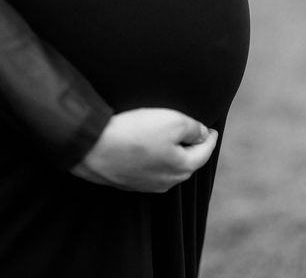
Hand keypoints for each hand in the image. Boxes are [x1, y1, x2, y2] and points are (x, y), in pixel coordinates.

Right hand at [71, 108, 217, 192]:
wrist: (93, 147)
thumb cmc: (135, 132)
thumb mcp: (173, 121)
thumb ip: (193, 128)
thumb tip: (202, 134)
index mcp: (182, 168)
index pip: (204, 153)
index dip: (210, 138)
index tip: (212, 130)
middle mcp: (166, 182)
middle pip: (186, 163)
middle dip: (192, 148)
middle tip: (194, 134)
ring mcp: (144, 184)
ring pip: (165, 168)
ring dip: (171, 154)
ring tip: (170, 140)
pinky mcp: (125, 181)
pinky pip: (146, 168)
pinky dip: (152, 157)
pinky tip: (145, 148)